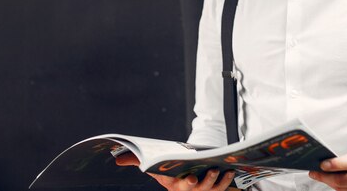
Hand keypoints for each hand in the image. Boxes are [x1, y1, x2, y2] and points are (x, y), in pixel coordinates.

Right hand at [115, 152, 235, 190]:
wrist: (183, 171)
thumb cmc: (168, 169)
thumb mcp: (154, 165)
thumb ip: (136, 161)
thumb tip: (116, 158)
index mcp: (176, 187)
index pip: (181, 186)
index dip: (186, 183)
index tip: (190, 178)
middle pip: (200, 188)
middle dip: (206, 181)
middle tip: (212, 170)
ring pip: (213, 188)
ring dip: (219, 180)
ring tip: (222, 169)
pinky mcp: (214, 189)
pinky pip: (222, 187)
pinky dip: (227, 179)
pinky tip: (230, 170)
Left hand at [308, 144, 346, 190]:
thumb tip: (334, 160)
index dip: (337, 164)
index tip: (323, 163)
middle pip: (345, 181)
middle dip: (326, 177)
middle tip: (314, 172)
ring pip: (344, 190)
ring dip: (329, 183)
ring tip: (319, 176)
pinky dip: (338, 188)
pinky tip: (330, 181)